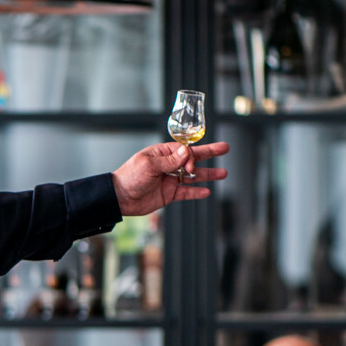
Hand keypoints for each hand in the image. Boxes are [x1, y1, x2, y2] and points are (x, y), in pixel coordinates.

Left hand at [112, 141, 229, 215]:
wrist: (120, 198)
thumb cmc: (130, 177)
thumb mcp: (149, 166)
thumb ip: (169, 161)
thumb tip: (187, 151)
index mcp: (162, 153)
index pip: (184, 150)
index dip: (192, 156)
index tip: (190, 167)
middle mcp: (168, 164)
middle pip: (193, 158)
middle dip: (210, 153)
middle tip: (225, 148)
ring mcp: (170, 179)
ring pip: (194, 176)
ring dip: (208, 175)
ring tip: (223, 173)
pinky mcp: (169, 194)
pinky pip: (186, 192)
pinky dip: (196, 192)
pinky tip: (207, 191)